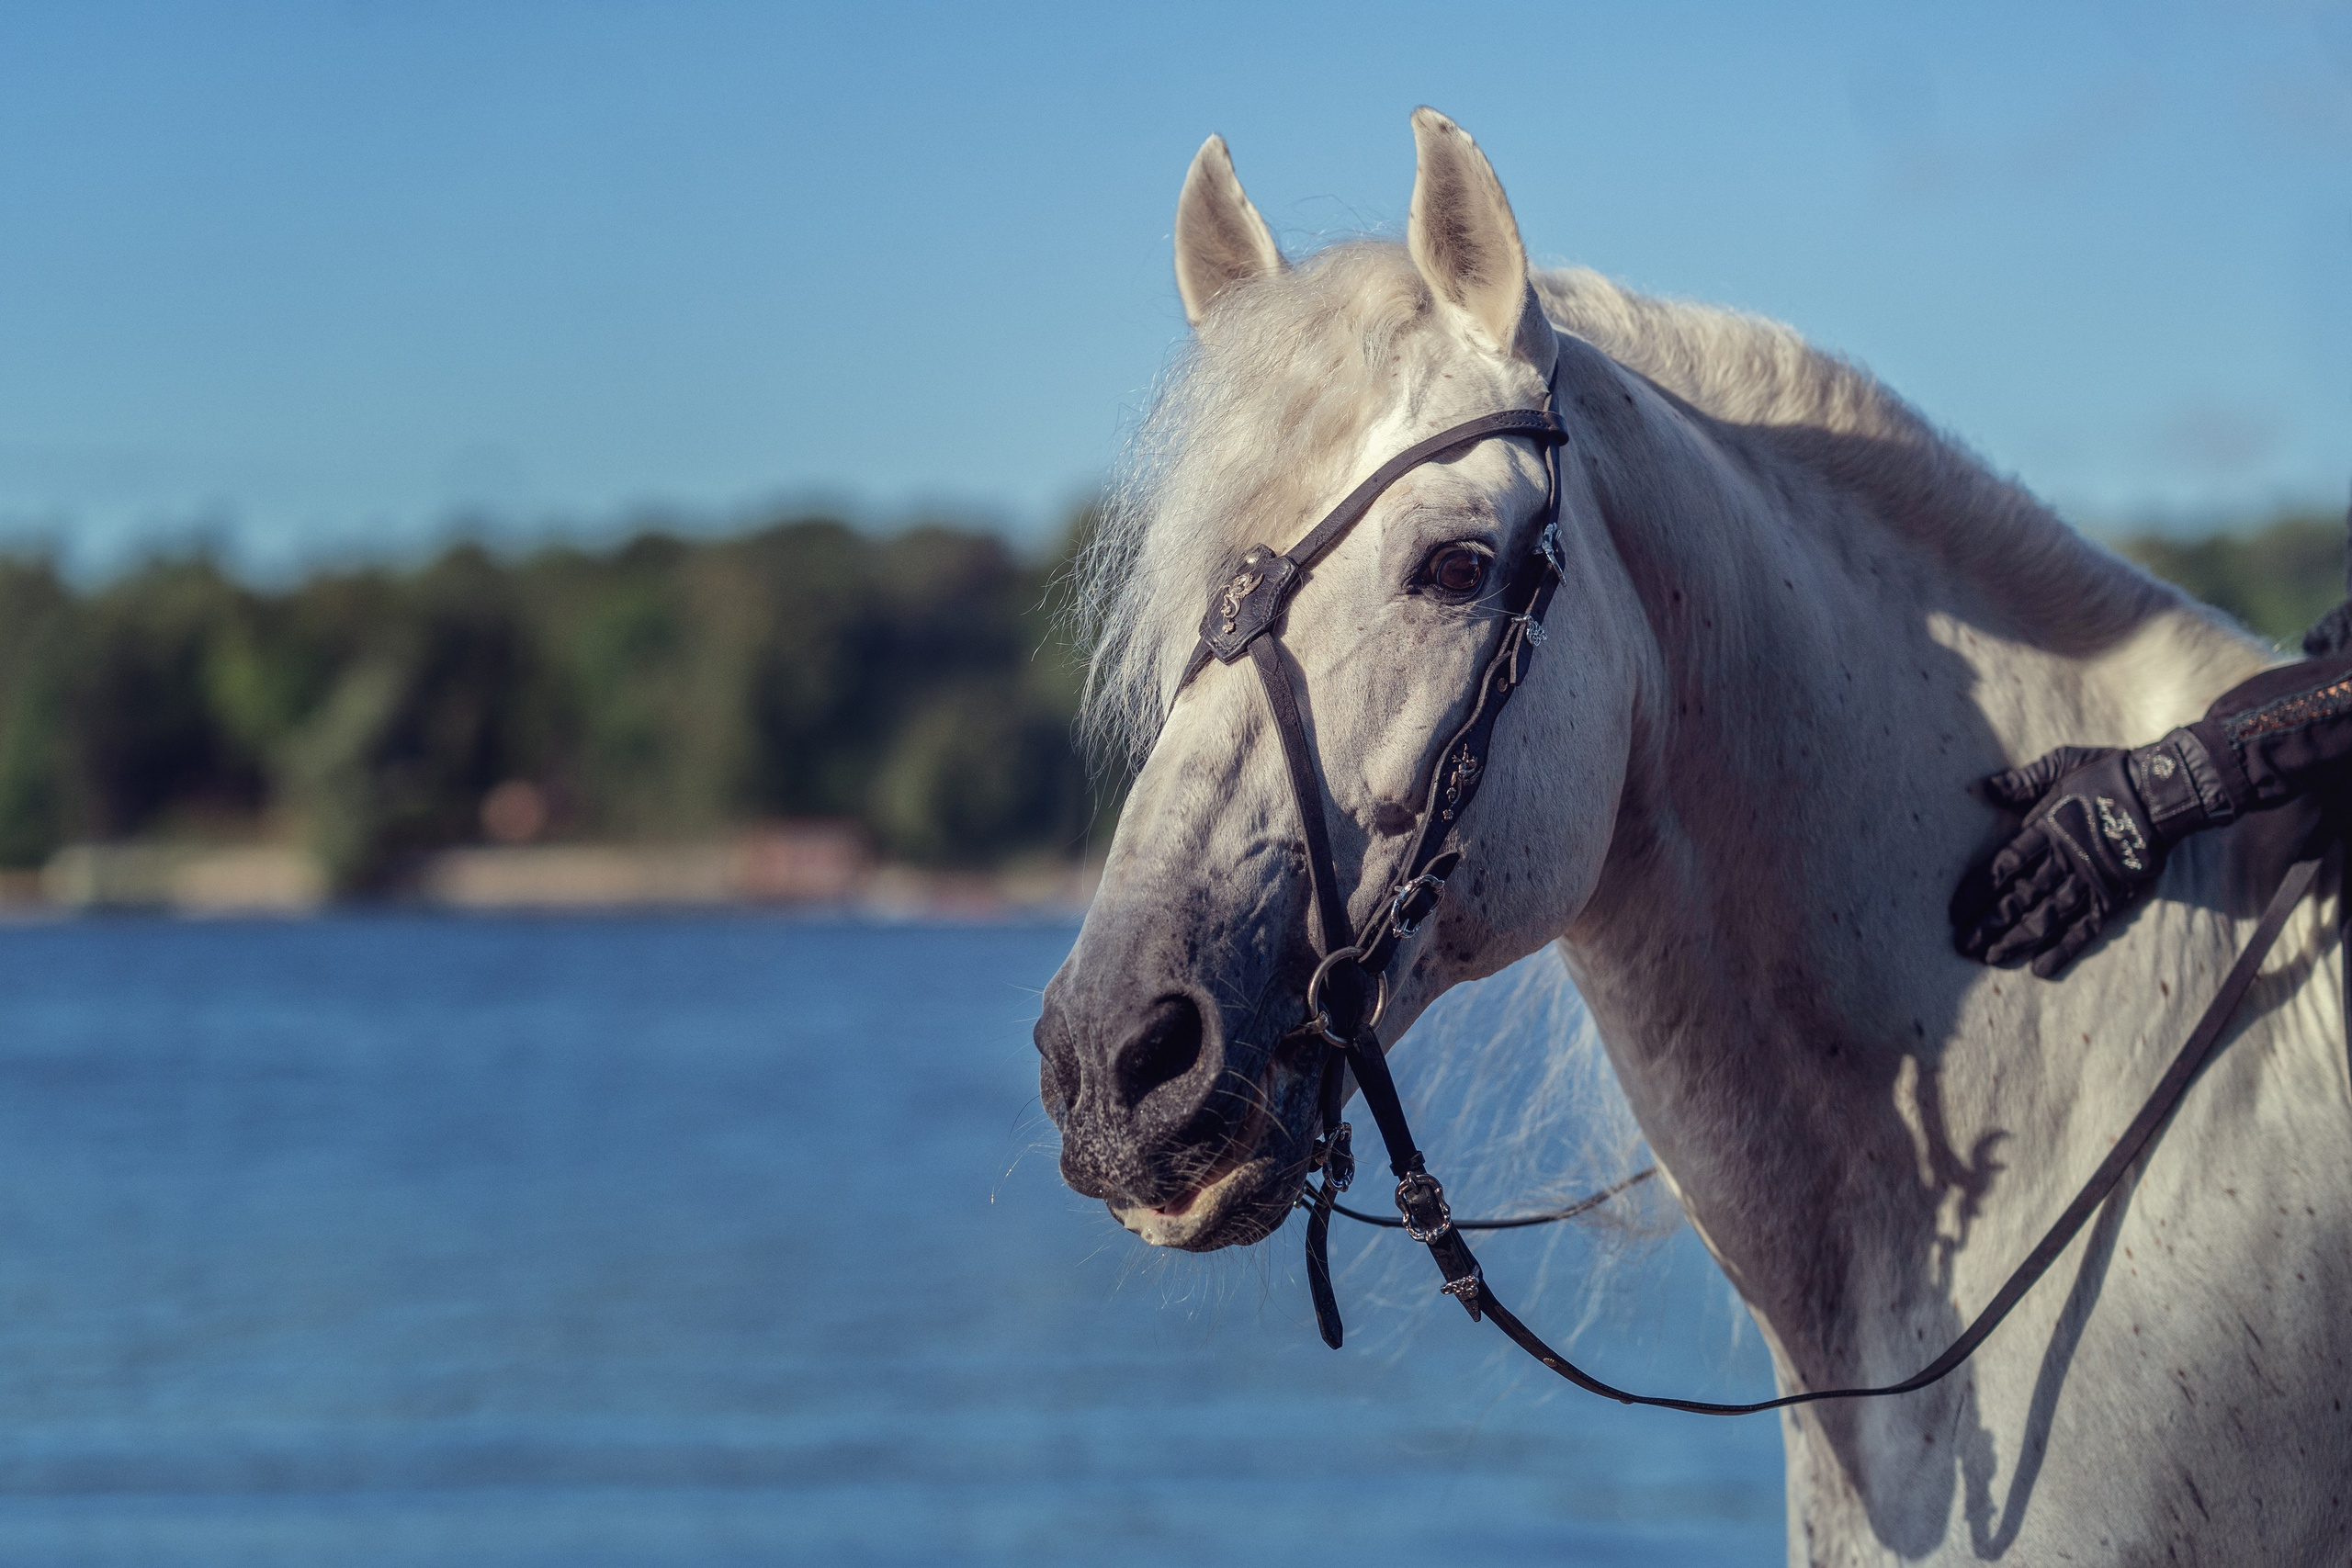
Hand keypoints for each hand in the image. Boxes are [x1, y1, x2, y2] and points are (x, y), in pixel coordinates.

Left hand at [1951, 745, 2177, 977]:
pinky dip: (2063, 950)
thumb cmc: (2110, 773)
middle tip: (1962, 945)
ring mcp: (2091, 882)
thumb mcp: (2062, 764)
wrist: (2166, 790)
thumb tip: (1980, 788)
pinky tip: (2040, 968)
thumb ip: (2021, 781)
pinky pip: (2086, 929)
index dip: (1977, 891)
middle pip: (2019, 898)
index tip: (1954, 911)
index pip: (2003, 866)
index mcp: (2048, 829)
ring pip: (2047, 918)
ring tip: (1991, 957)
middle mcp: (2065, 860)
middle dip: (1989, 924)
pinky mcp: (2115, 897)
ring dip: (2016, 940)